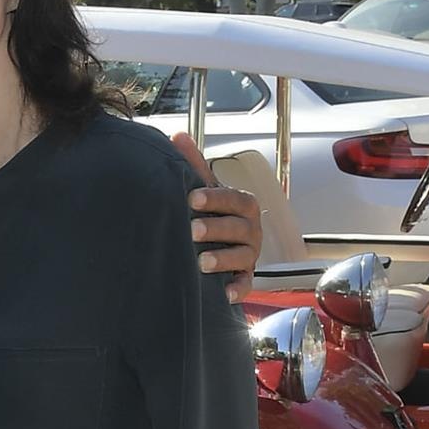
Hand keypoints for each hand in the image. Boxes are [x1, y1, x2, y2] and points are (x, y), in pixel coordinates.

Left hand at [169, 129, 262, 294]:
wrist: (221, 248)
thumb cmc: (213, 215)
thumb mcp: (204, 190)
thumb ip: (194, 165)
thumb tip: (177, 135)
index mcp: (242, 205)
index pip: (233, 198)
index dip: (214, 198)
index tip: (192, 199)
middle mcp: (251, 229)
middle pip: (239, 227)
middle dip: (216, 228)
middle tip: (192, 230)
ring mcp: (250, 255)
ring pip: (243, 256)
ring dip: (223, 259)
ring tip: (201, 262)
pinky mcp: (245, 278)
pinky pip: (246, 284)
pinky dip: (238, 289)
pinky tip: (226, 293)